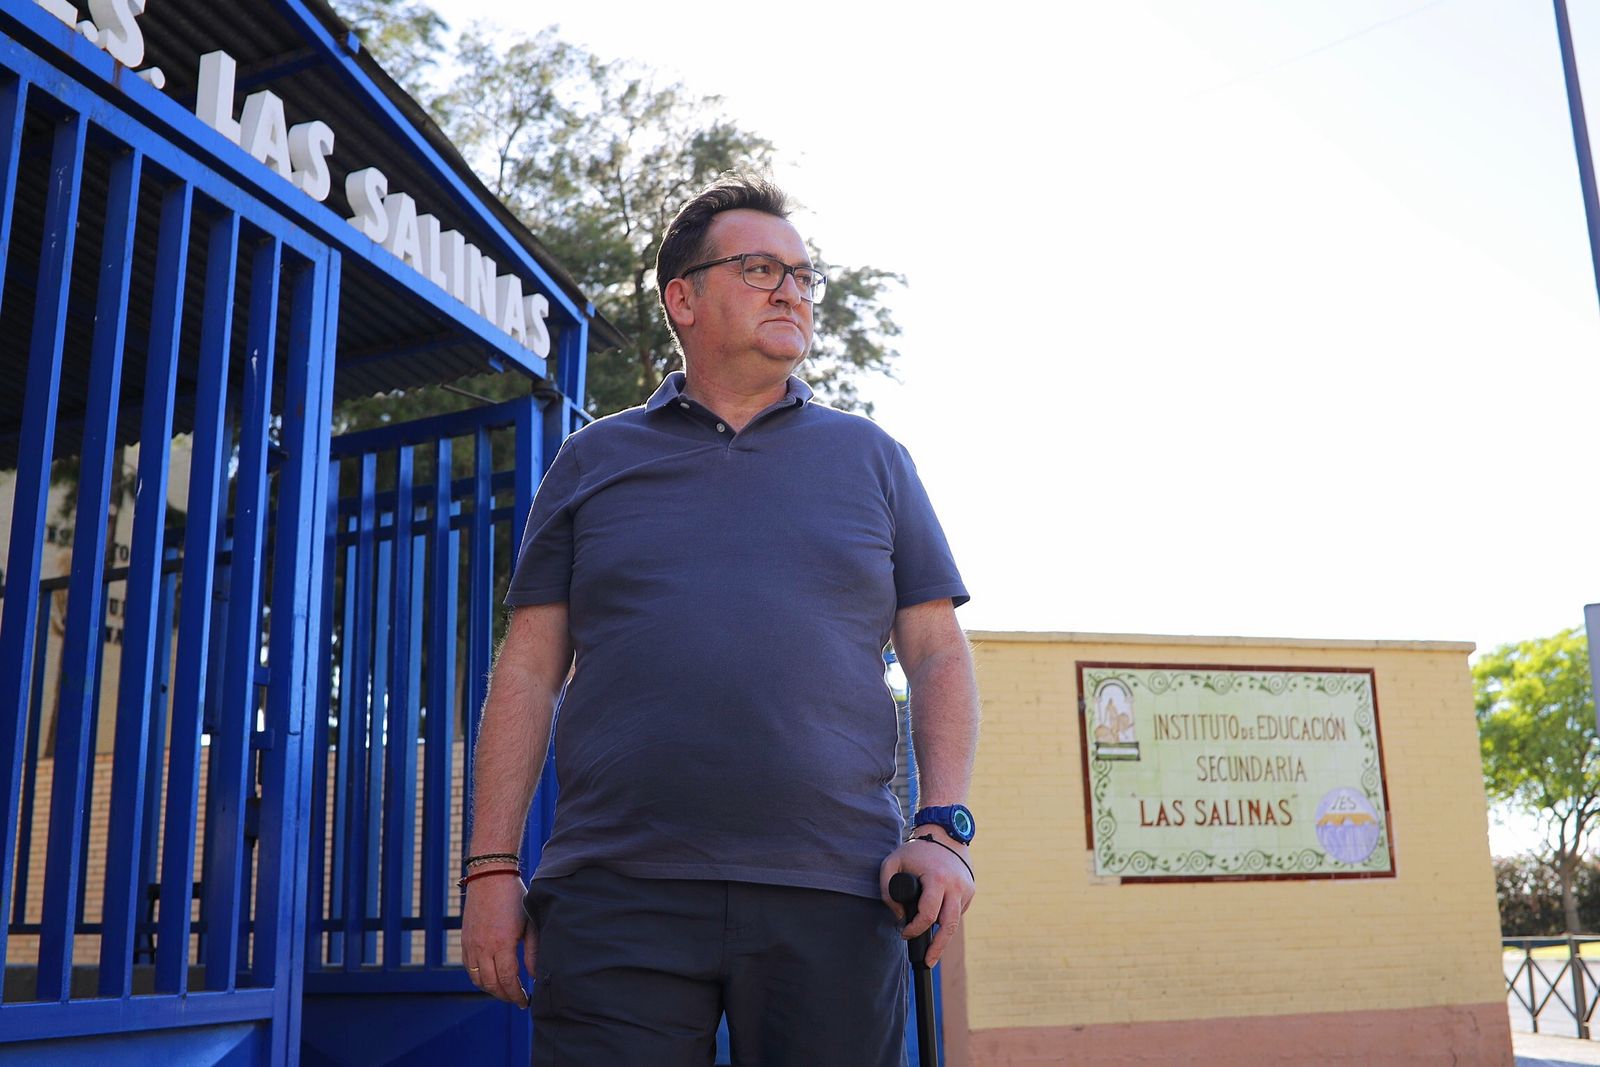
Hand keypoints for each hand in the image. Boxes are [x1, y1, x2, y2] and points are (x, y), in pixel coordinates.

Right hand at [461, 869, 533, 1006]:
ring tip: (505, 991)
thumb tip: (534, 975)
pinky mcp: (465, 941)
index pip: (508, 980)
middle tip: (516, 999)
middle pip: (492, 984)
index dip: (516, 994)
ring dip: (491, 990)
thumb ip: (532, 951)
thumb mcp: (529, 923)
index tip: (525, 1001)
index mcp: (502, 944)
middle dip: (505, 996)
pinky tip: (490, 978)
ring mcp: (471, 945)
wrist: (489, 877)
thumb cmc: (514, 898)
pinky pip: (468, 968)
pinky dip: (478, 979)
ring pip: (477, 980)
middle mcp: (483, 948)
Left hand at [878, 834, 974, 967]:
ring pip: (956, 922)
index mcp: (937, 878)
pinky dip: (947, 920)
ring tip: (933, 954)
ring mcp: (966, 889)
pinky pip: (958, 912)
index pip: (928, 914)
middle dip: (938, 947)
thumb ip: (887, 889)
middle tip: (928, 962)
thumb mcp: (892, 863)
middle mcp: (956, 885)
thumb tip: (900, 915)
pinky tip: (937, 923)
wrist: (944, 834)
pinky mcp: (971, 891)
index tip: (904, 933)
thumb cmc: (915, 851)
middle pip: (949, 925)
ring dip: (944, 939)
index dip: (915, 929)